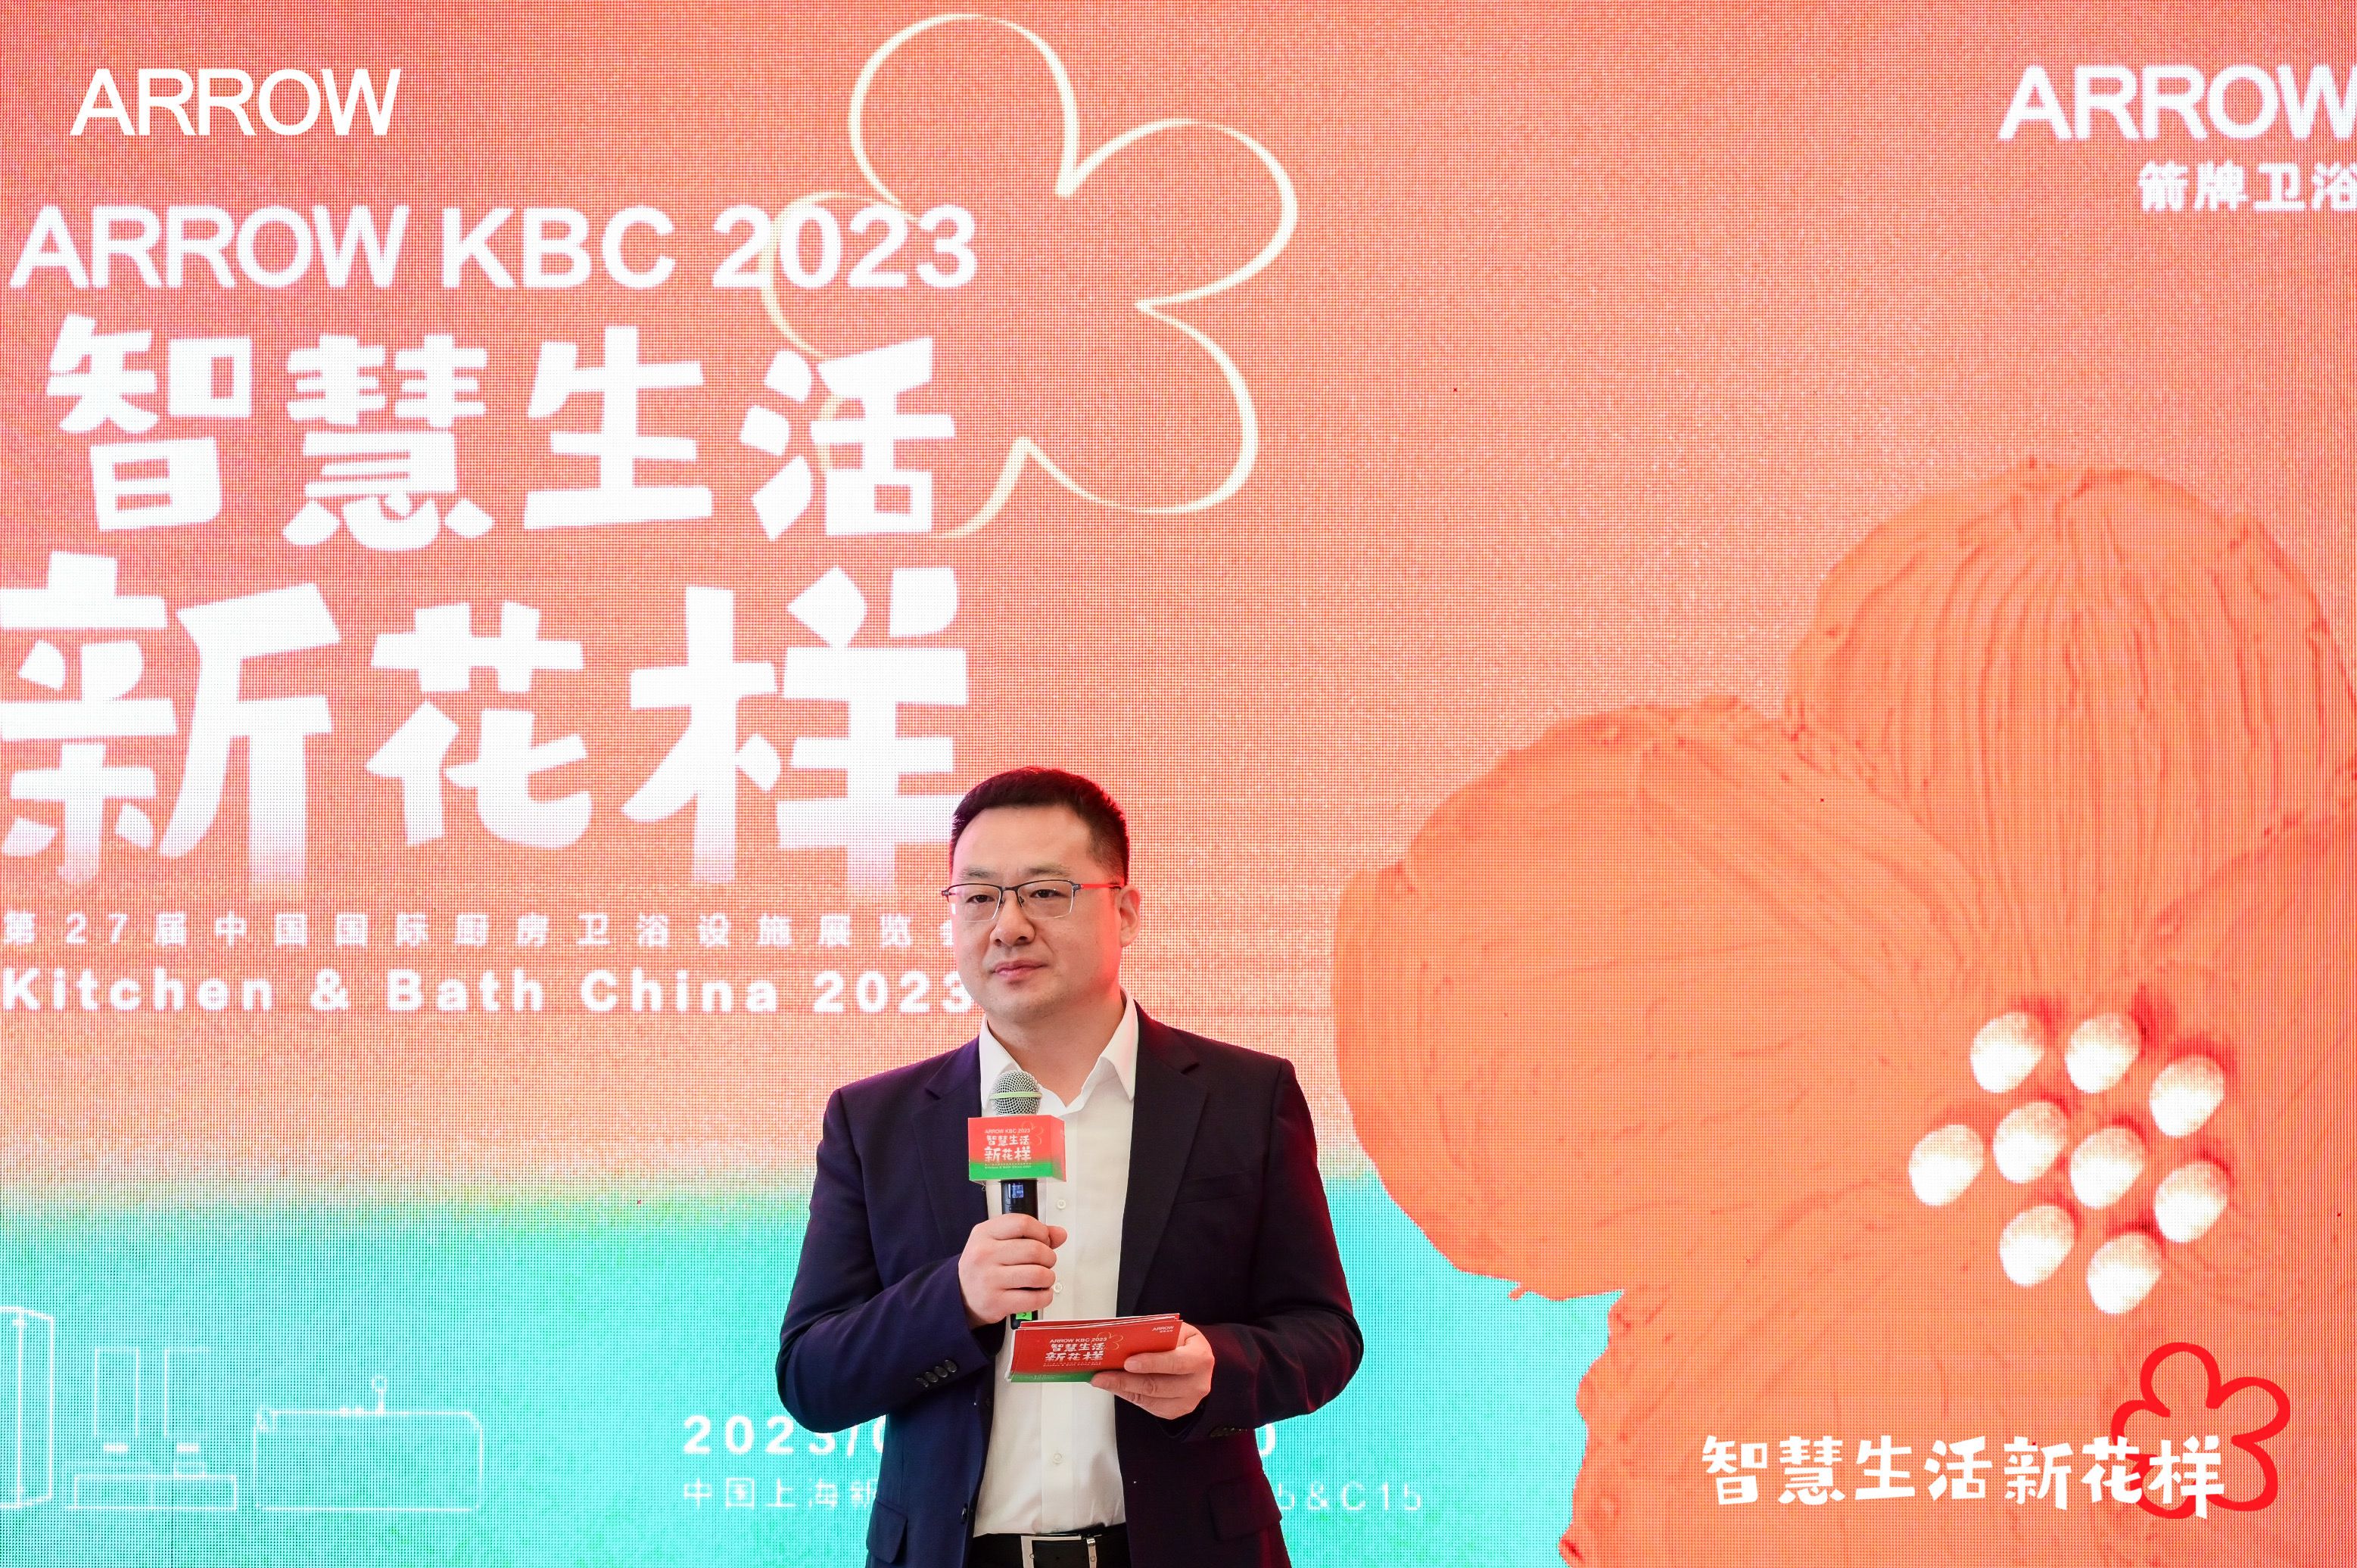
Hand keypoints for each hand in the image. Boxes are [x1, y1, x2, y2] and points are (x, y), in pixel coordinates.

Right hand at [958, 1212, 1066, 1326]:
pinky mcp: (996, 1302)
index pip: (1022, 1223)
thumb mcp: (997, 1240)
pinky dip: (1045, 1296)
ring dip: (1049, 1277)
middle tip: (1046, 1262)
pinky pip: (1033, 1299)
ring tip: (1044, 1278)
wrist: (961, 1294)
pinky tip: (1041, 1292)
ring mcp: (989, 1279)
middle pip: (1034, 1250)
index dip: (1042, 1231)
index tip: (1044, 1239)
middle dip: (1049, 1256)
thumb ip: (1029, 1234)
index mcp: (984, 1233)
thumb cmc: (984, 1264)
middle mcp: (984, 1254)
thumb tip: (1059, 1234)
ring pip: (1037, 1274)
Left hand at [1091, 1321, 1214, 1418]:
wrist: (1197, 1362)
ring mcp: (1188, 1402)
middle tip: (1101, 1376)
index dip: (1152, 1363)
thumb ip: (1154, 1336)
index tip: (1127, 1362)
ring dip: (1122, 1389)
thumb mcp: (1175, 1331)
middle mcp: (1198, 1383)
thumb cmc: (1182, 1343)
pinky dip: (1129, 1395)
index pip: (1176, 1362)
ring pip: (1150, 1399)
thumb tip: (1121, 1341)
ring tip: (1101, 1380)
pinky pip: (1148, 1407)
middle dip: (1126, 1380)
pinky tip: (1115, 1387)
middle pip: (1158, 1386)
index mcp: (1201, 1357)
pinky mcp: (1176, 1411)